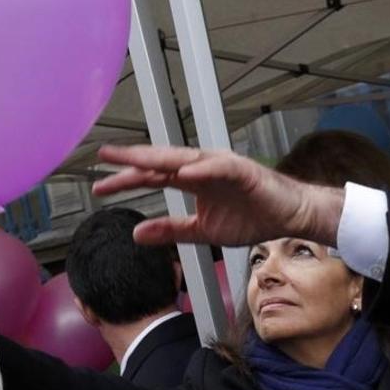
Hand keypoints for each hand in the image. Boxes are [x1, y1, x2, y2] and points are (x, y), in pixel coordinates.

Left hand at [92, 145, 345, 246]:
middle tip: (104, 156)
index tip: (100, 186)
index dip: (127, 180)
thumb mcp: (203, 231)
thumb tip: (137, 233)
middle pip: (162, 160)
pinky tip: (182, 172)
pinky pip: (218, 168)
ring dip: (159, 158)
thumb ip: (172, 230)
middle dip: (133, 159)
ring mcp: (222, 165)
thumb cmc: (252, 218)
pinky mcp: (243, 170)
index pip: (153, 177)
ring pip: (185, 158)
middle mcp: (203, 166)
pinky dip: (201, 168)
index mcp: (193, 179)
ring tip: (134, 159)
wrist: (289, 217)